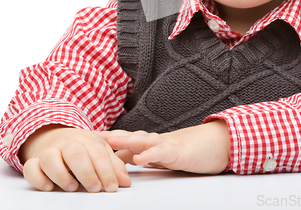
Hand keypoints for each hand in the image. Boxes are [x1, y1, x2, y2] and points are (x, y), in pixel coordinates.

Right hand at [19, 124, 131, 191]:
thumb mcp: (100, 151)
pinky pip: (30, 168)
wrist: (54, 135)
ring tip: (72, 188)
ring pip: (50, 158)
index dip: (107, 171)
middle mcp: (67, 144)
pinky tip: (49, 187)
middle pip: (75, 152)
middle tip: (95, 188)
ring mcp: (49, 151)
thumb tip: (126, 183)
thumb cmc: (82, 147)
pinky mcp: (34, 161)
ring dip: (61, 174)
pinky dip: (38, 178)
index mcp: (87, 140)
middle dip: (86, 171)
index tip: (112, 187)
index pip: (98, 153)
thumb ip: (114, 166)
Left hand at [96, 120, 230, 174]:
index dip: (105, 141)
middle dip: (109, 137)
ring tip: (108, 142)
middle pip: (129, 137)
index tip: (84, 140)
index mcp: (150, 144)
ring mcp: (167, 144)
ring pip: (143, 141)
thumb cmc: (189, 151)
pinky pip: (163, 152)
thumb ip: (142, 157)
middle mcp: (155, 141)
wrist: (217, 144)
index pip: (124, 141)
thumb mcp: (161, 157)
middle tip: (88, 137)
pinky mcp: (179, 151)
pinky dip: (151, 154)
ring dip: (125, 141)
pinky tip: (139, 159)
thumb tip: (119, 162)